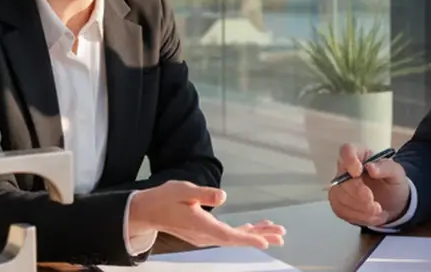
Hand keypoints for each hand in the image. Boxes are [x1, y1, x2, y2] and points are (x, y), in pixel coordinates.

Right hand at [128, 181, 285, 248]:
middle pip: (236, 239)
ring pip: (234, 237)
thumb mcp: (183, 190)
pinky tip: (254, 228)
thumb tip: (223, 196)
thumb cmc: (165, 198)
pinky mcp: (205, 233)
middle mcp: (205, 235)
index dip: (248, 238)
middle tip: (281, 235)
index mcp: (201, 225)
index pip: (228, 235)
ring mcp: (205, 236)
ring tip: (275, 232)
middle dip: (260, 236)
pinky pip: (228, 234)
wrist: (148, 211)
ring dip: (254, 234)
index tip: (266, 242)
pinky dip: (243, 231)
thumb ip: (203, 194)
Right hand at [327, 144, 409, 226]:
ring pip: (340, 197)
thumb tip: (371, 168)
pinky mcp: (338, 204)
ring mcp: (340, 187)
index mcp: (360, 155)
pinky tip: (372, 217)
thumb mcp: (397, 173)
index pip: (346, 150)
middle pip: (342, 179)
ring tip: (379, 212)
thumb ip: (386, 168)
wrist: (393, 203)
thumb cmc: (393, 183)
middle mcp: (346, 169)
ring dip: (361, 208)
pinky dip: (359, 217)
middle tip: (375, 204)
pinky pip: (341, 211)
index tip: (358, 172)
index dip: (349, 161)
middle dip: (358, 193)